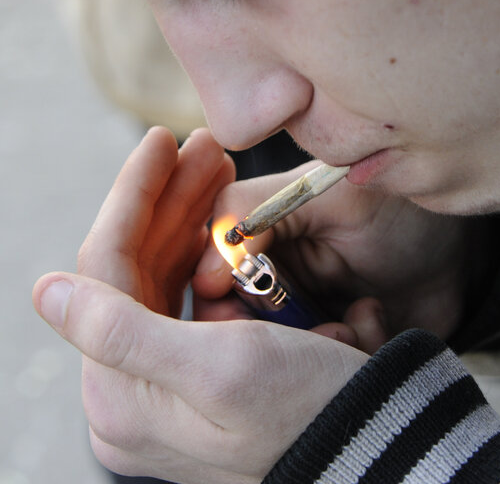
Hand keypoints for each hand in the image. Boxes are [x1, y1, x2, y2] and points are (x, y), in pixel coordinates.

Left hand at [33, 127, 368, 482]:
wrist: (368, 443)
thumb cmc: (306, 408)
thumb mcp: (218, 369)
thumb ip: (118, 332)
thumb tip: (45, 293)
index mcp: (124, 394)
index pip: (107, 270)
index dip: (133, 198)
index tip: (161, 141)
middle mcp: (134, 389)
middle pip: (135, 268)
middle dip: (168, 199)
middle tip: (201, 148)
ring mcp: (164, 378)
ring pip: (161, 274)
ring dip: (186, 216)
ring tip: (214, 167)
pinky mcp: (194, 369)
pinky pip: (184, 294)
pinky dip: (200, 250)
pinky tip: (216, 215)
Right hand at [194, 156, 468, 351]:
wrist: (452, 246)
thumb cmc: (387, 208)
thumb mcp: (318, 194)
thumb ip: (249, 210)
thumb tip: (201, 273)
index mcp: (256, 247)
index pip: (208, 288)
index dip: (218, 311)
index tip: (244, 324)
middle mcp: (273, 287)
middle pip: (237, 332)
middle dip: (272, 341)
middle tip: (316, 328)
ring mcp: (306, 320)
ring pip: (283, 361)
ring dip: (317, 347)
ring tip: (351, 324)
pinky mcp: (337, 348)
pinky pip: (327, 373)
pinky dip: (351, 351)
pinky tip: (374, 320)